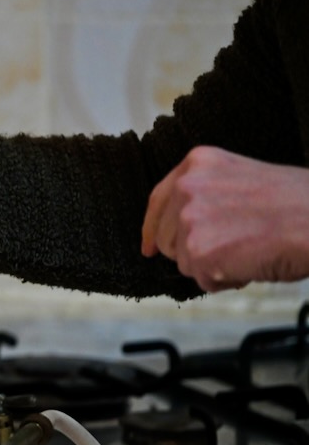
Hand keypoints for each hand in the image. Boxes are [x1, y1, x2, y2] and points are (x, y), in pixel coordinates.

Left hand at [141, 145, 308, 291]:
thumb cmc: (297, 204)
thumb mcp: (240, 179)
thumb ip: (206, 196)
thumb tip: (182, 228)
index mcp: (198, 164)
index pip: (158, 201)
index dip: (153, 229)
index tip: (149, 248)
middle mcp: (187, 187)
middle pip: (166, 238)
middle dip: (195, 251)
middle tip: (236, 244)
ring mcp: (189, 219)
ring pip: (183, 262)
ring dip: (212, 266)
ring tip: (248, 249)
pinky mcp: (198, 251)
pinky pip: (202, 280)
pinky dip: (225, 280)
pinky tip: (251, 262)